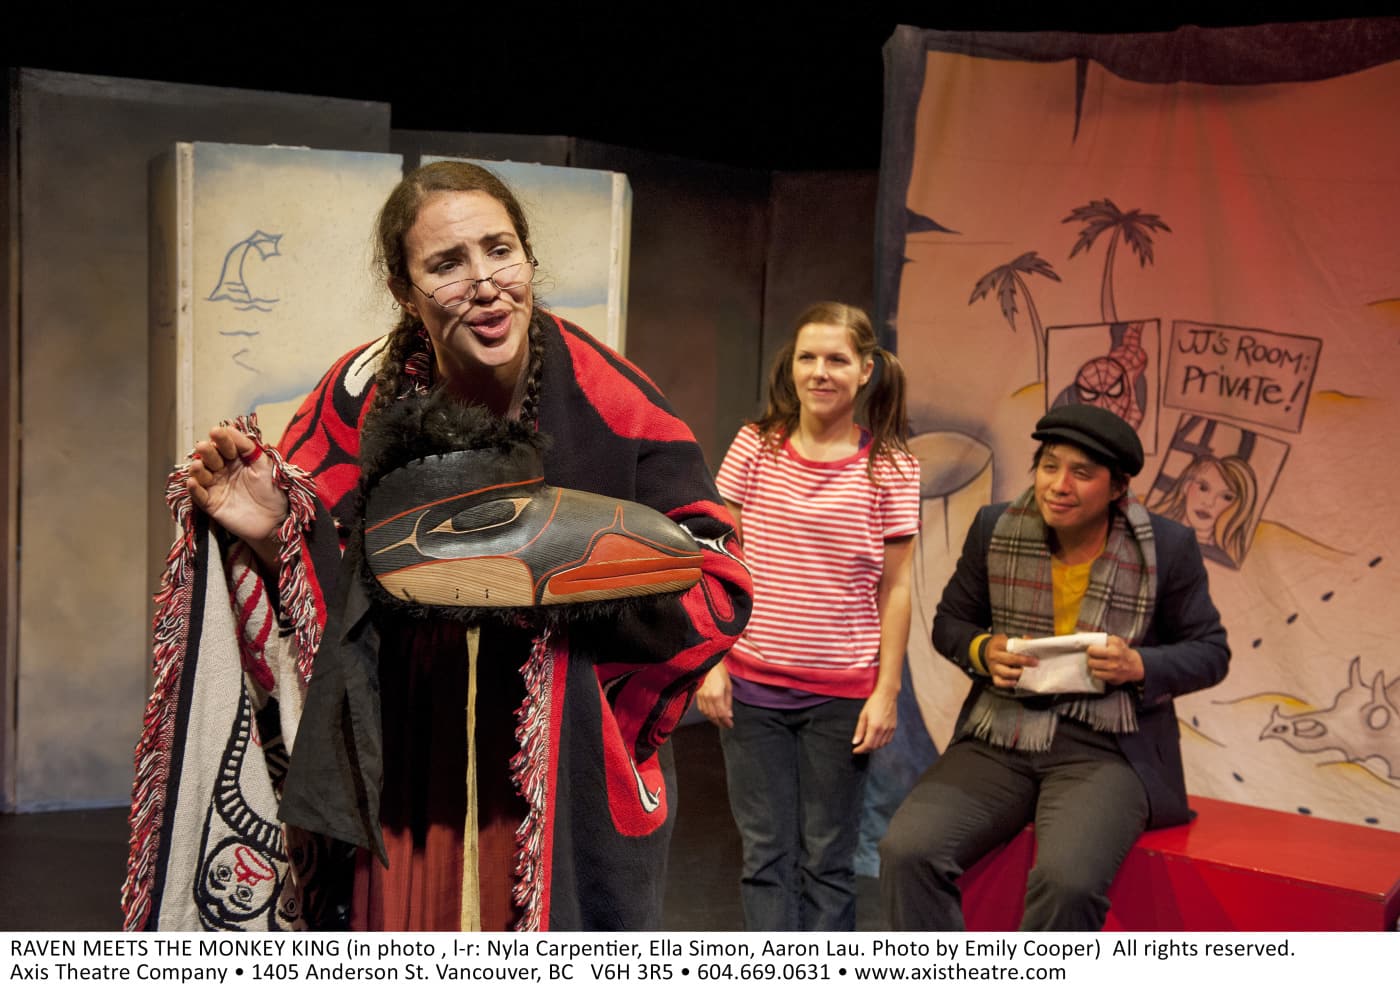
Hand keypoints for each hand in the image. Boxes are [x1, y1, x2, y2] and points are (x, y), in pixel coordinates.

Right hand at [187, 425, 289, 552]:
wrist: (276, 521)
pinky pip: (199, 496)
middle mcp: (223, 470)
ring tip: (198, 465)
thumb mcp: (265, 466)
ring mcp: (216, 486)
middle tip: (205, 446)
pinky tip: (193, 483)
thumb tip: (231, 429)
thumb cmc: (273, 492)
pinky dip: (195, 489)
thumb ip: (249, 448)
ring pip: (201, 474)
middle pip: (210, 457)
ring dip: (197, 469)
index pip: (225, 445)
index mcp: (236, 459)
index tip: (217, 432)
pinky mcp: (212, 504)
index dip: (222, 439)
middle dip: (207, 451)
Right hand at [695, 665, 732, 728]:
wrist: (707, 661)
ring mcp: (700, 696)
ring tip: (719, 721)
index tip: (730, 725)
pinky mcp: (696, 694)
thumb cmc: (720, 671)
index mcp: (716, 695)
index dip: (726, 722)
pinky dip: (706, 713)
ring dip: (713, 719)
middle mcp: (707, 698)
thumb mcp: (728, 686)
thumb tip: (729, 714)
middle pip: (713, 716)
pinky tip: (711, 714)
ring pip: (706, 713)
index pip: (721, 714)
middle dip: (720, 722)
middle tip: (726, 725)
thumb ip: (728, 702)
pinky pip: (701, 708)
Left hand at [852, 686, 896, 753]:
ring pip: (882, 745)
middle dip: (866, 750)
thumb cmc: (874, 703)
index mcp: (874, 726)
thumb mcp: (863, 715)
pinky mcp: (894, 727)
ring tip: (866, 744)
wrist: (887, 695)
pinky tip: (876, 740)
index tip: (855, 750)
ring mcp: (890, 729)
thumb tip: (855, 742)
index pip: (867, 745)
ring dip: (873, 747)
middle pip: (875, 747)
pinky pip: (888, 740)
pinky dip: (881, 743)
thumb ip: (859, 730)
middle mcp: (884, 730)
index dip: (860, 750)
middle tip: (859, 748)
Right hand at [984, 633, 1037, 688]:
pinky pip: (999, 682)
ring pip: (1006, 673)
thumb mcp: (1008, 639)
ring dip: (1018, 674)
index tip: (1033, 656)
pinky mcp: (993, 676)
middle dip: (1023, 662)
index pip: (1010, 647)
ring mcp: (993, 667)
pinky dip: (1008, 683)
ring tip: (1028, 673)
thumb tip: (1030, 641)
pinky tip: (1016, 682)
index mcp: (997, 645)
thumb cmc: (1001, 646)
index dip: (1022, 650)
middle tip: (1035, 663)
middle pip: (1009, 660)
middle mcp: (993, 656)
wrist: (987, 652)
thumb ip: (1020, 641)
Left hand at [1086, 635, 1144, 685]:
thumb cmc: (1121, 651)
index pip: (1092, 650)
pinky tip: (1100, 670)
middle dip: (1091, 658)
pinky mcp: (1113, 678)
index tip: (1092, 650)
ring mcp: (1114, 669)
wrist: (1134, 665)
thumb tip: (1082, 635)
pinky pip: (1097, 676)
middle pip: (1091, 660)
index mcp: (1113, 647)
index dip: (1090, 650)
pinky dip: (1097, 673)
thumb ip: (1100, 638)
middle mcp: (1114, 658)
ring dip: (1093, 666)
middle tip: (1094, 657)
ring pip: (1093, 668)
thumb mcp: (1114, 640)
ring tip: (1097, 663)